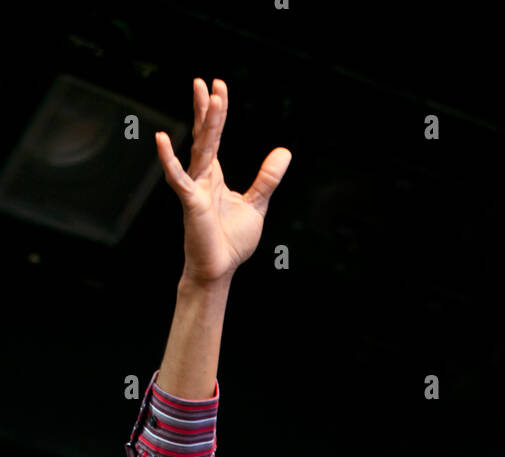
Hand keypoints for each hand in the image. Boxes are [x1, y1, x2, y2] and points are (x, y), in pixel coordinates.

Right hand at [156, 77, 290, 284]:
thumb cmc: (231, 240)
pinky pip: (179, 179)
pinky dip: (169, 160)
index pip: (212, 137)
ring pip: (200, 149)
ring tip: (204, 95)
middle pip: (205, 136)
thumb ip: (267, 178)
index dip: (215, 113)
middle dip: (206, 110)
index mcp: (214, 176)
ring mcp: (194, 188)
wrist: (219, 269)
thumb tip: (285, 152)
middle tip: (207, 82)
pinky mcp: (190, 203)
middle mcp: (201, 177)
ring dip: (203, 123)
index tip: (217, 87)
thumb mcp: (257, 204)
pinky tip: (161, 140)